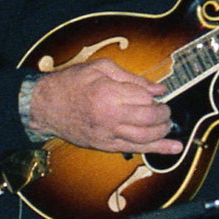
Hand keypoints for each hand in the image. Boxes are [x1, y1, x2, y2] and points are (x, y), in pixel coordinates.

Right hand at [27, 58, 183, 154]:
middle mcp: (109, 116)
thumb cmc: (70, 83)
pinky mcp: (105, 146)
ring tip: (167, 124)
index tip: (158, 94)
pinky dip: (157, 150)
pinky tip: (173, 148)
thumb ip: (132, 78)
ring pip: (146, 137)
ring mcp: (107, 134)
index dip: (154, 95)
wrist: (44, 106)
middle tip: (165, 109)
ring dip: (163, 131)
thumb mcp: (100, 68)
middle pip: (149, 118)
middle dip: (163, 113)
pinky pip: (136, 150)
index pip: (144, 97)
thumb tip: (158, 89)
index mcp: (108, 93)